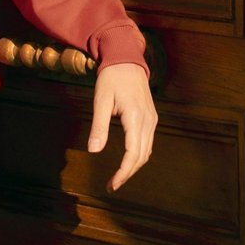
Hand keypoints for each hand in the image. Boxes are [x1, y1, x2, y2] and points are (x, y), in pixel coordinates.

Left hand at [87, 63, 157, 192]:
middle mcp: (148, 121)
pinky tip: (127, 160)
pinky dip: (138, 155)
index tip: (112, 185)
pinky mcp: (151, 117)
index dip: (123, 172)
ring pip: (146, 151)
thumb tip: (93, 150)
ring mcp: (152, 119)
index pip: (133, 154)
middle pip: (142, 157)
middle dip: (127, 173)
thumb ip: (98, 126)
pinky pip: (147, 142)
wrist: (126, 58)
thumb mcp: (101, 100)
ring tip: (118, 177)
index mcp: (136, 118)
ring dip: (133, 166)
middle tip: (111, 185)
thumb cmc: (111, 78)